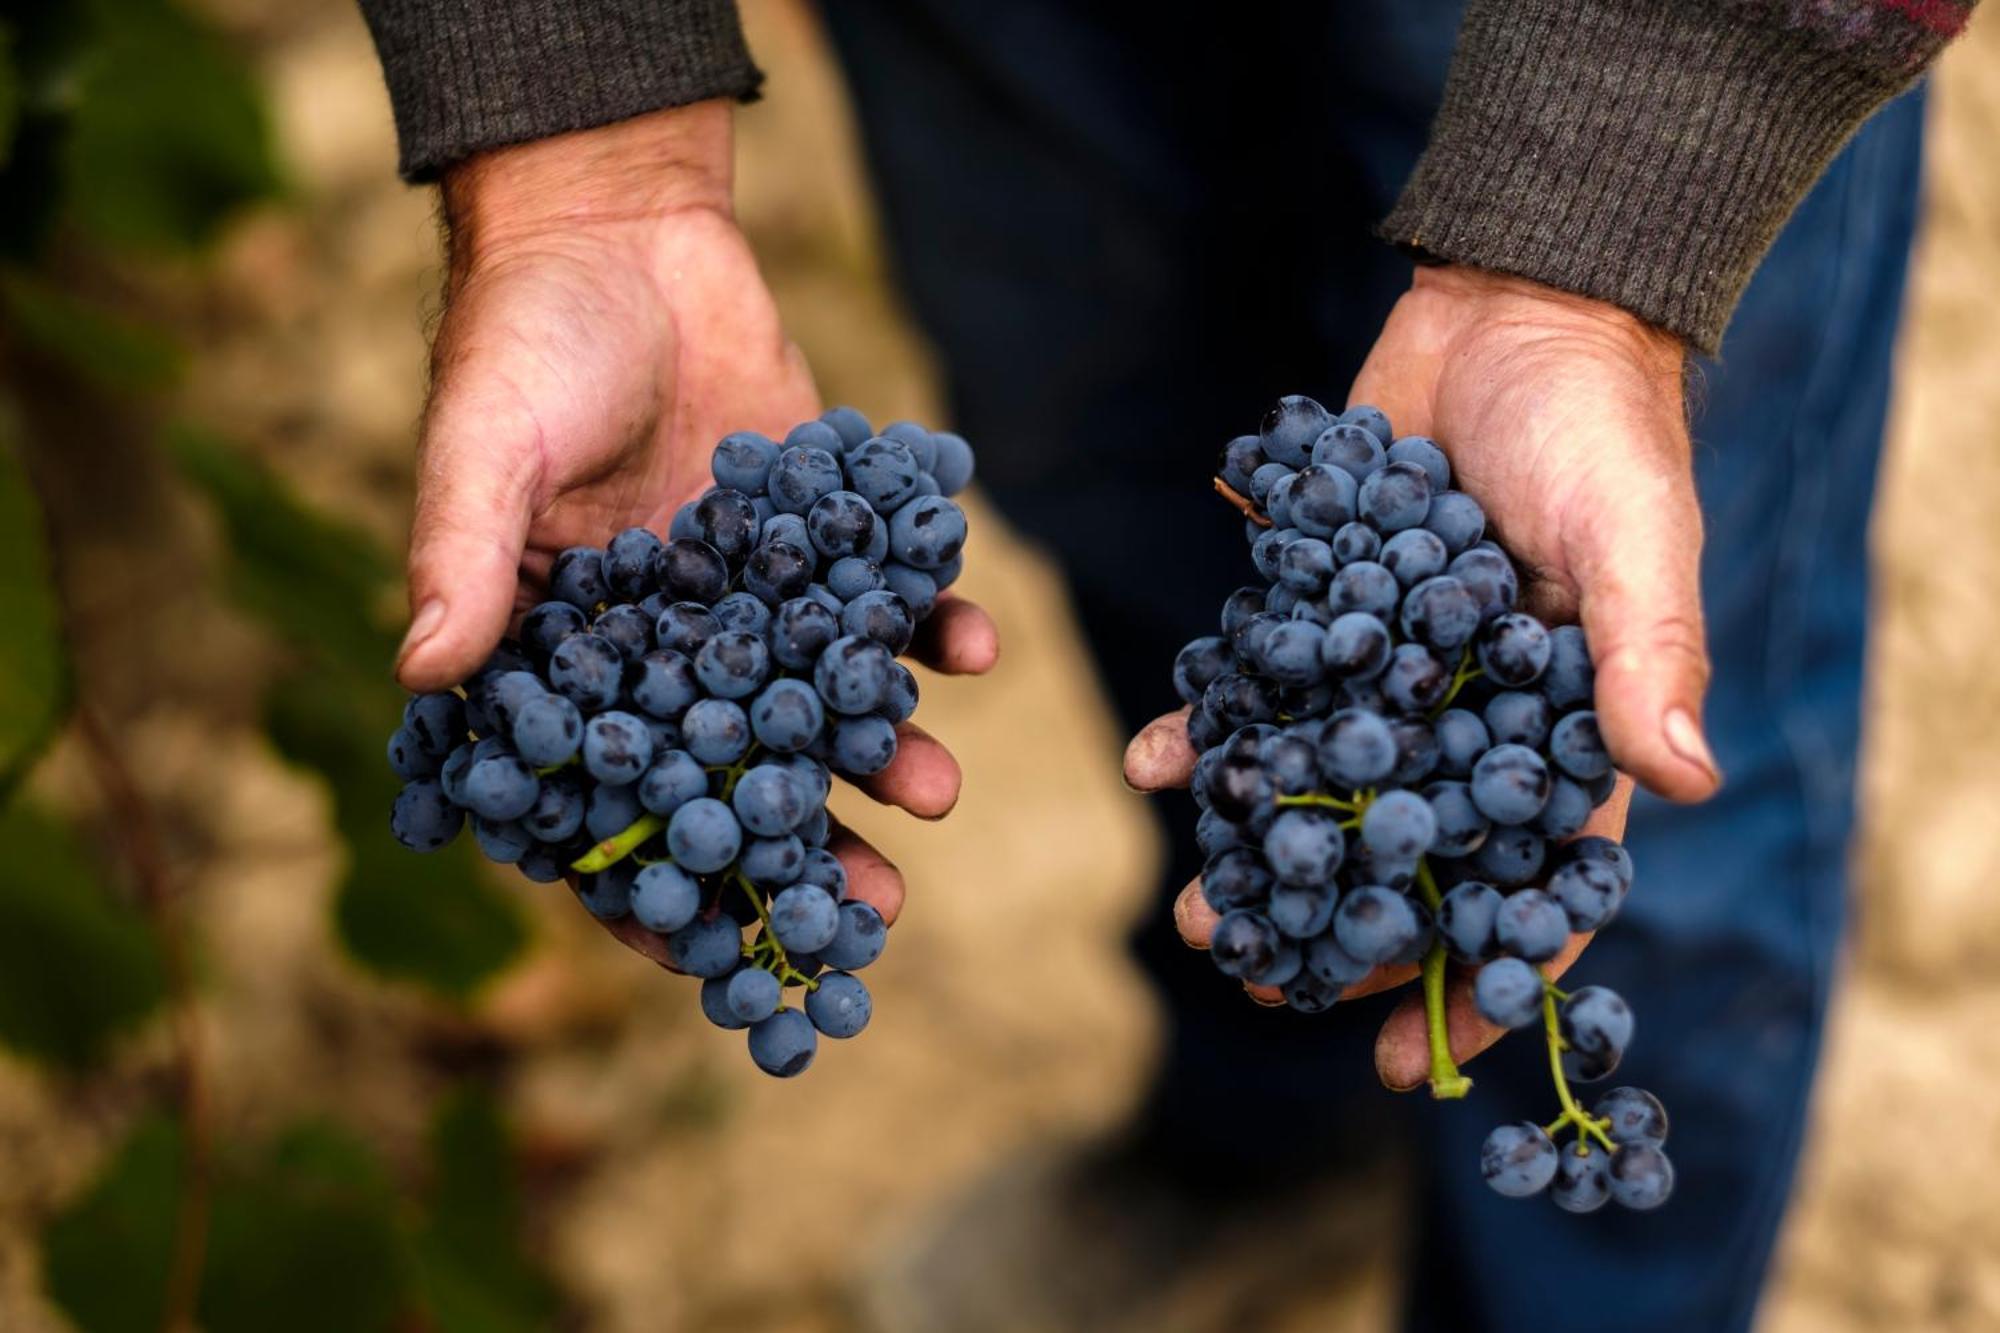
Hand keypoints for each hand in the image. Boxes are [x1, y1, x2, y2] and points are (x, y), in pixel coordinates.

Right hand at [390, 102, 998, 953]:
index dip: (655, 885)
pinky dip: (929, 624)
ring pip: (821, 701)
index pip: (607, 800)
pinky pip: (884, 598)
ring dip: (880, 751)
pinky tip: (973, 649)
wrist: (623, 227)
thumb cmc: (526, 337)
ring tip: (935, 793)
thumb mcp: (482, 443)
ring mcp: (753, 598)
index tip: (714, 960)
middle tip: (871, 909)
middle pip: (738, 773)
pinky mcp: (823, 535)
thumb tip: (423, 673)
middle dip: (804, 843)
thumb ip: (461, 554)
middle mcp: (667, 647)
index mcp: (566, 656)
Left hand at [1125, 263, 1714, 1087]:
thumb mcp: (1634, 537)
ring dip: (1263, 847)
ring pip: (1320, 787)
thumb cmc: (1598, 426)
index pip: (1528, 880)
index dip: (1478, 976)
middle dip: (1337, 924)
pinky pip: (1263, 688)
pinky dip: (1215, 727)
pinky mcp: (1321, 608)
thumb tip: (1686, 778)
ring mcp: (1388, 668)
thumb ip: (1646, 654)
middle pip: (1404, 852)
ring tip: (1199, 909)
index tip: (1408, 1063)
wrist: (1509, 309)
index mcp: (1563, 726)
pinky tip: (1162, 764)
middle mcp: (1469, 715)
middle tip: (1261, 978)